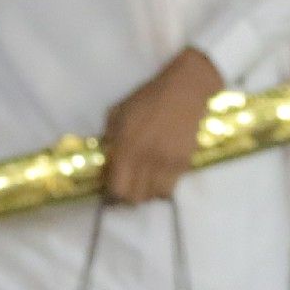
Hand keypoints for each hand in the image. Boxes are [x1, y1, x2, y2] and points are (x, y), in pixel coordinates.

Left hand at [101, 47, 223, 203]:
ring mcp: (166, 163)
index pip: (116, 188)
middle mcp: (145, 159)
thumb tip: (106, 161)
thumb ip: (109, 138)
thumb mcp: (118, 112)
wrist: (184, 90)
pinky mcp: (183, 163)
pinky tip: (160, 174)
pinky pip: (170, 189)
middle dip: (129, 195)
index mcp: (125, 145)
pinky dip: (163, 187)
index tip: (112, 185)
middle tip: (129, 184)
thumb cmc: (147, 98)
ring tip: (146, 180)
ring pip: (153, 197)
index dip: (112, 192)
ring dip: (147, 192)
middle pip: (135, 198)